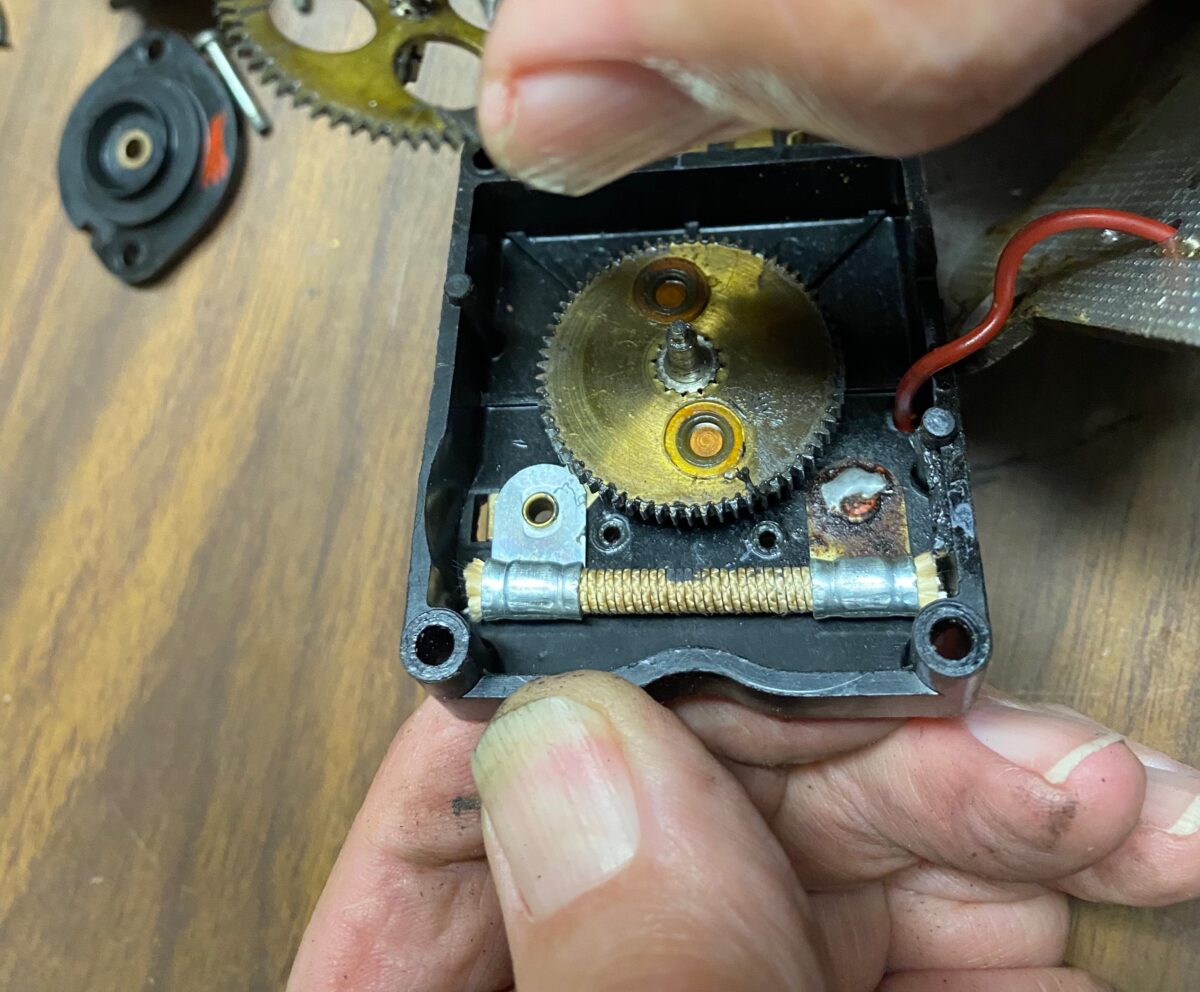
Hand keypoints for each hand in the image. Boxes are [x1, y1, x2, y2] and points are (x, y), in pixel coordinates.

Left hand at [288, 673, 1199, 990]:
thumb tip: (583, 753)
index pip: (473, 793)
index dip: (613, 686)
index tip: (758, 643)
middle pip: (689, 798)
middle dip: (872, 749)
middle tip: (1026, 747)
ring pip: (825, 856)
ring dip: (977, 808)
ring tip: (1115, 804)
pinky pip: (914, 952)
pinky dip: (1011, 909)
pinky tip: (1101, 873)